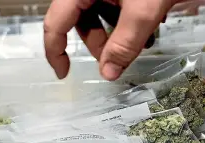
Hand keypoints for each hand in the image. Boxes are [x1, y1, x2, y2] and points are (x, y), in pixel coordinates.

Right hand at [44, 0, 175, 80]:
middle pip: (83, 22)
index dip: (56, 51)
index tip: (65, 74)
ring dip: (120, 35)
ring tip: (145, 42)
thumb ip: (125, 43)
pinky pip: (116, 6)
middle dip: (102, 45)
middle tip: (121, 59)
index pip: (56, 23)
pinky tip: (149, 27)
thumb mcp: (143, 11)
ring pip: (102, 16)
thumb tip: (108, 73)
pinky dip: (129, 21)